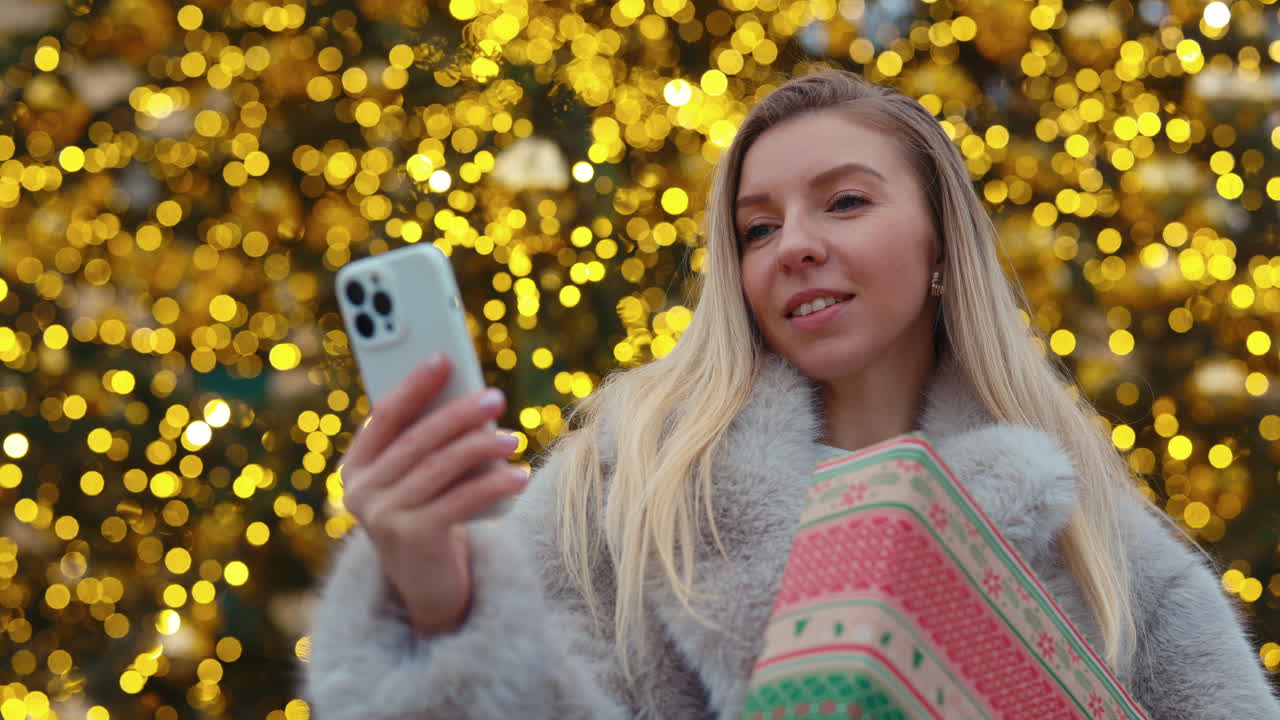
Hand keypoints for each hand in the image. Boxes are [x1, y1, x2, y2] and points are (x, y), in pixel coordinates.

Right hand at [340, 354, 527, 633]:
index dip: (413, 385)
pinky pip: (460, 500)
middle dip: (459, 414)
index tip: (443, 358)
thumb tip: (468, 397)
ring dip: (481, 447)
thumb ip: (428, 443)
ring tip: (512, 437)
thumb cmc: (430, 517)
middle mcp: (362, 491)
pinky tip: (519, 474)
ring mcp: (383, 517)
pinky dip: (494, 483)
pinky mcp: (412, 539)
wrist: (429, 588)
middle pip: (417, 440)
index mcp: (356, 467)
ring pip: (441, 467)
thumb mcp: (420, 479)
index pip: (384, 416)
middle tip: (495, 397)